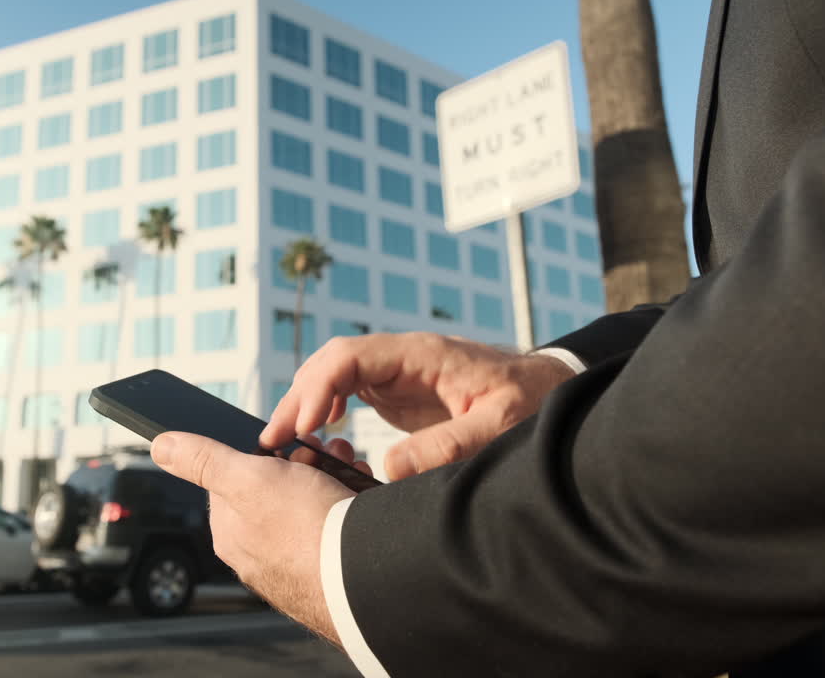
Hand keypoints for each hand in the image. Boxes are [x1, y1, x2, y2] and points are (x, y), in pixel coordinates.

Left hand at [150, 431, 361, 644]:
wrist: (366, 577)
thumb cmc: (305, 528)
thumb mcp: (247, 478)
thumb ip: (203, 461)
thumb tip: (160, 447)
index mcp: (230, 534)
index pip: (234, 477)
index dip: (263, 453)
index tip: (287, 446)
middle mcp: (257, 555)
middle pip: (275, 490)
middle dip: (303, 466)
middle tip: (326, 454)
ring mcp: (295, 567)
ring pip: (309, 507)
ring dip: (330, 481)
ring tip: (347, 473)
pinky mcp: (329, 572)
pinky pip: (334, 530)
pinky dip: (347, 510)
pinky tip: (358, 504)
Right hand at [261, 332, 576, 480]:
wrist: (550, 388)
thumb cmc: (531, 402)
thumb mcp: (496, 426)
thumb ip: (447, 446)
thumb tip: (390, 470)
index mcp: (421, 355)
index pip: (350, 356)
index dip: (319, 387)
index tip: (304, 424)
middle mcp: (402, 357)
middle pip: (331, 362)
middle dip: (299, 397)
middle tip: (274, 440)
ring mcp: (397, 372)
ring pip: (334, 374)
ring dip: (306, 402)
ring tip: (282, 440)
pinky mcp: (398, 391)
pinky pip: (348, 389)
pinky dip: (324, 408)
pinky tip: (316, 434)